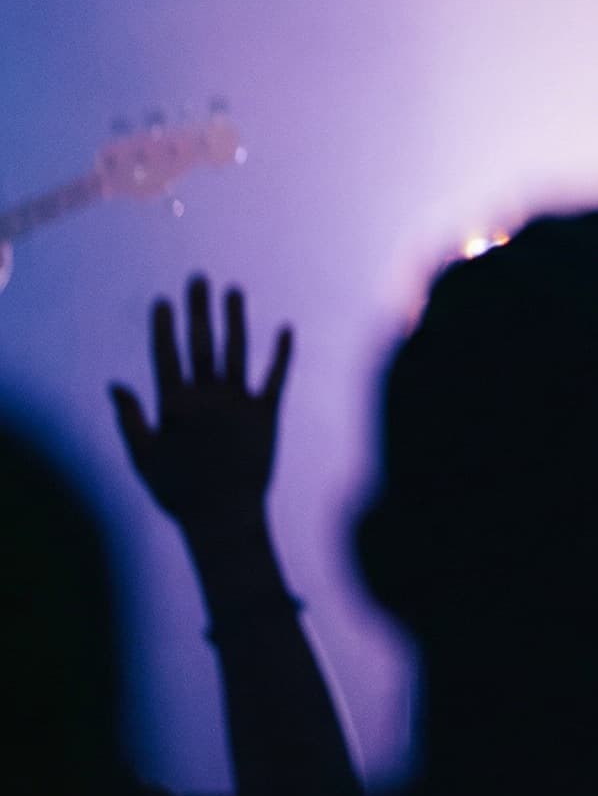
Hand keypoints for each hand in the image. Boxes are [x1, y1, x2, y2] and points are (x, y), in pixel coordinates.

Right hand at [111, 273, 292, 533]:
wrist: (224, 517)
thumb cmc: (177, 491)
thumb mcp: (143, 457)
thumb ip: (130, 418)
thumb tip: (114, 384)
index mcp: (175, 407)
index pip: (167, 357)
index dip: (164, 327)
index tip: (164, 300)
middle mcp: (208, 399)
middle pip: (201, 344)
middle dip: (199, 310)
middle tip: (199, 278)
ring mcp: (239, 404)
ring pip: (238, 352)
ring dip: (236, 319)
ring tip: (233, 290)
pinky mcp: (268, 415)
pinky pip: (276, 377)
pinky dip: (282, 353)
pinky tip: (286, 328)